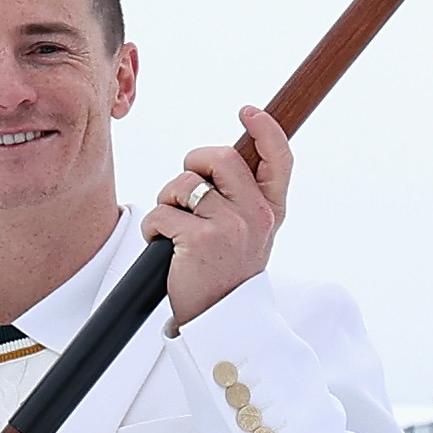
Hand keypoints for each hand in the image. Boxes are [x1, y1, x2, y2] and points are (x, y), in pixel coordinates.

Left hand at [143, 102, 290, 322]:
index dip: (265, 130)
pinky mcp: (200, 241)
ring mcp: (230, 227)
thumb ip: (243, 198)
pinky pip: (162, 213)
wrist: (219, 321)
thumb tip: (217, 159)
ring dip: (168, 200)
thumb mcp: (250, 234)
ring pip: (184, 184)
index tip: (249, 112)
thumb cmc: (226, 273)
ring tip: (174, 227)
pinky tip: (163, 245)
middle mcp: (257, 216)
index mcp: (271, 211)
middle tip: (186, 190)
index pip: (279, 159)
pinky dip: (154, 227)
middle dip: (194, 164)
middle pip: (220, 158)